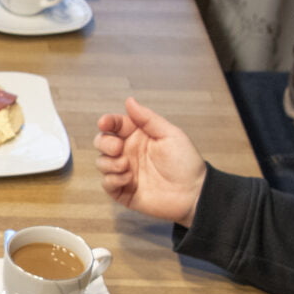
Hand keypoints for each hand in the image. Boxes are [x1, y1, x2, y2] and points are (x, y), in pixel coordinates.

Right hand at [94, 97, 207, 225]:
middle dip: (105, 143)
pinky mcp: (123, 191)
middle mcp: (128, 153)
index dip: (107, 122)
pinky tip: (129, 180)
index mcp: (138, 136)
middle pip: (102, 142)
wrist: (193, 193)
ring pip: (101, 162)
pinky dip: (112, 180)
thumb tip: (129, 100)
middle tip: (119, 148)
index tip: (105, 123)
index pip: (115, 125)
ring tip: (128, 167)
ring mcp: (124, 172)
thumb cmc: (185, 162)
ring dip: (110, 163)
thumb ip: (147, 118)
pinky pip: (106, 183)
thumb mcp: (170, 134)